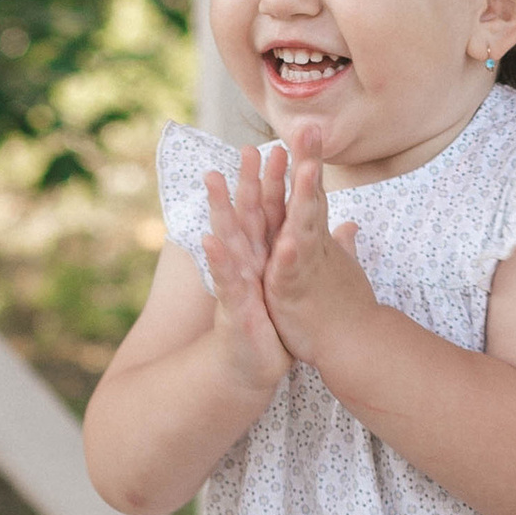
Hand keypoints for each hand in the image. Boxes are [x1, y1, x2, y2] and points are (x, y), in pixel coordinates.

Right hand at [203, 141, 291, 396]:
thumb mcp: (284, 287)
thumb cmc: (269, 326)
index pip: (266, 214)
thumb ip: (292, 258)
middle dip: (246, 183)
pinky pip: (225, 282)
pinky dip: (219, 262)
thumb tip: (304, 238)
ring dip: (221, 210)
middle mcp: (245, 264)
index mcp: (261, 257)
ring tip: (213, 180)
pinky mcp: (233, 307)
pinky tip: (210, 241)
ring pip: (229, 241)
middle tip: (248, 148)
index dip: (271, 182)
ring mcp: (236, 283)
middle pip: (246, 217)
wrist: (252, 366)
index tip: (278, 149)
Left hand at [261, 126, 380, 368]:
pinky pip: (289, 272)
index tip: (309, 129)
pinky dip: (288, 256)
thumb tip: (349, 226)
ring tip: (305, 170)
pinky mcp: (294, 292)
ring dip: (304, 199)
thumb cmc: (346, 307)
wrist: (355, 346)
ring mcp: (305, 267)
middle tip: (310, 128)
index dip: (310, 162)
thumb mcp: (340, 268)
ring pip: (303, 227)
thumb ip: (342, 244)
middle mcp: (312, 247)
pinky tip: (286, 241)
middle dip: (310, 164)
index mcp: (315, 239)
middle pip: (311, 199)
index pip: (312, 194)